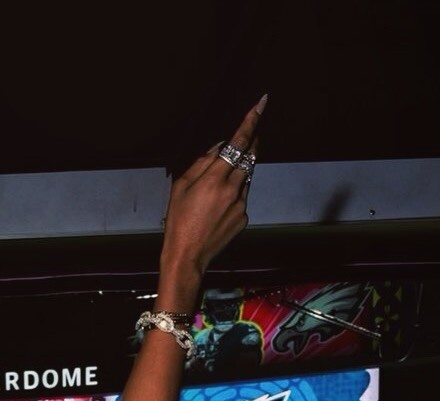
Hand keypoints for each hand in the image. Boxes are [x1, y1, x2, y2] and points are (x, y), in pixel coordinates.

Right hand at [157, 96, 264, 309]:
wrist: (187, 257)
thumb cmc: (178, 222)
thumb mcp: (181, 187)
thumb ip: (201, 163)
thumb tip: (218, 147)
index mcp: (215, 179)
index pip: (238, 143)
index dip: (250, 122)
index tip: (261, 104)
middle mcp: (233, 189)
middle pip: (249, 157)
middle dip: (249, 144)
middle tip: (248, 136)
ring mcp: (241, 204)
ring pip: (246, 178)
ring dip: (238, 173)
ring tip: (217, 188)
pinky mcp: (244, 218)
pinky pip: (242, 197)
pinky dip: (234, 195)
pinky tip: (217, 208)